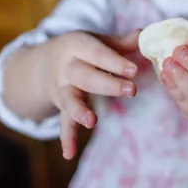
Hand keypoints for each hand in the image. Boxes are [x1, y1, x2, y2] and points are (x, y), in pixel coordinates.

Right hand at [44, 30, 139, 158]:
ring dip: (80, 111)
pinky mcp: (60, 106)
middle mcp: (66, 67)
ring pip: (70, 100)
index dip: (115, 62)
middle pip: (86, 77)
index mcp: (77, 46)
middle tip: (132, 90)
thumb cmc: (81, 51)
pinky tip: (69, 154)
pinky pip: (62, 122)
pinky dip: (66, 138)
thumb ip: (119, 43)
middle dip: (108, 84)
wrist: (43, 63)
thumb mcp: (97, 41)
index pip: (97, 53)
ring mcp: (61, 88)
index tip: (134, 70)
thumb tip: (144, 34)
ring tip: (91, 121)